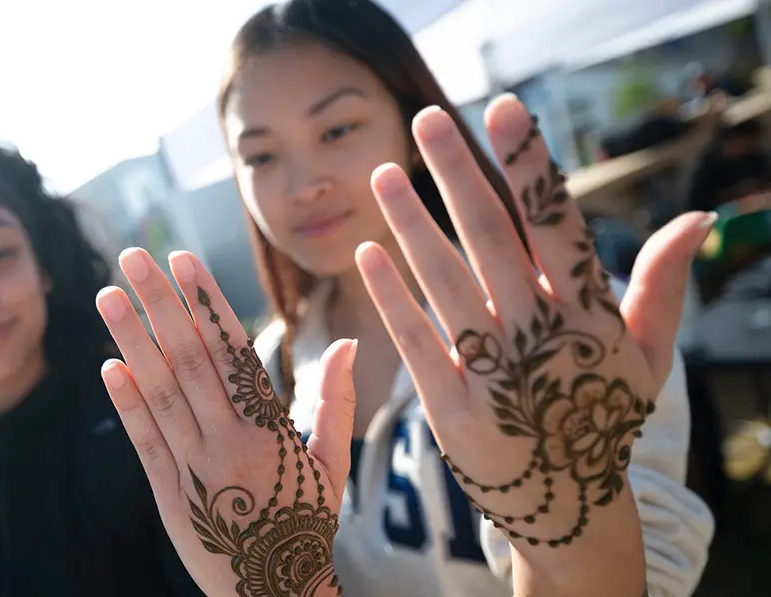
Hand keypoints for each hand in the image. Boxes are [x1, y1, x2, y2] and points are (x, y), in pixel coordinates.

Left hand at [96, 248, 356, 596]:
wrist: (276, 595)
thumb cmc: (307, 524)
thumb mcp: (331, 463)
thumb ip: (334, 400)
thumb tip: (350, 343)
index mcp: (270, 429)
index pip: (232, 351)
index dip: (205, 303)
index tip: (183, 262)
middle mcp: (230, 442)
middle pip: (190, 360)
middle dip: (160, 305)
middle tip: (133, 257)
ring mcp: (194, 469)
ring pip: (161, 393)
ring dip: (132, 341)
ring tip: (108, 295)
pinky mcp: (168, 496)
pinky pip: (144, 442)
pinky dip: (126, 403)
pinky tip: (109, 366)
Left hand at [354, 95, 712, 595]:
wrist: (566, 505)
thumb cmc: (601, 412)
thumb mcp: (644, 354)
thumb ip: (661, 284)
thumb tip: (695, 217)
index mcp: (593, 316)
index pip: (558, 225)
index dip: (529, 166)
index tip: (504, 110)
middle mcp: (544, 340)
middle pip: (493, 241)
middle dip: (458, 175)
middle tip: (425, 119)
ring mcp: (495, 377)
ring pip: (446, 283)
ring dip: (410, 225)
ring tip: (383, 174)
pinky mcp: (452, 410)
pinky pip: (417, 341)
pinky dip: (391, 297)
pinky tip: (367, 253)